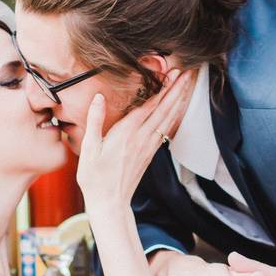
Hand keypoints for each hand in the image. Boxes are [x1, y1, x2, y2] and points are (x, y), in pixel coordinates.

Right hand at [76, 69, 192, 209]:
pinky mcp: (150, 154)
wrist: (110, 203)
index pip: (149, 106)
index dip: (163, 88)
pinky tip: (177, 109)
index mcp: (126, 134)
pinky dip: (173, 116)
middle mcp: (141, 138)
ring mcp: (148, 147)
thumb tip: (98, 97)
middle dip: (177, 90)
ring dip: (178, 101)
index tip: (173, 73)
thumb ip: (95, 121)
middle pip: (164, 109)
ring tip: (187, 85)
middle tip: (188, 73)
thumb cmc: (95, 178)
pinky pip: (165, 130)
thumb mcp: (88, 149)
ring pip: (168, 119)